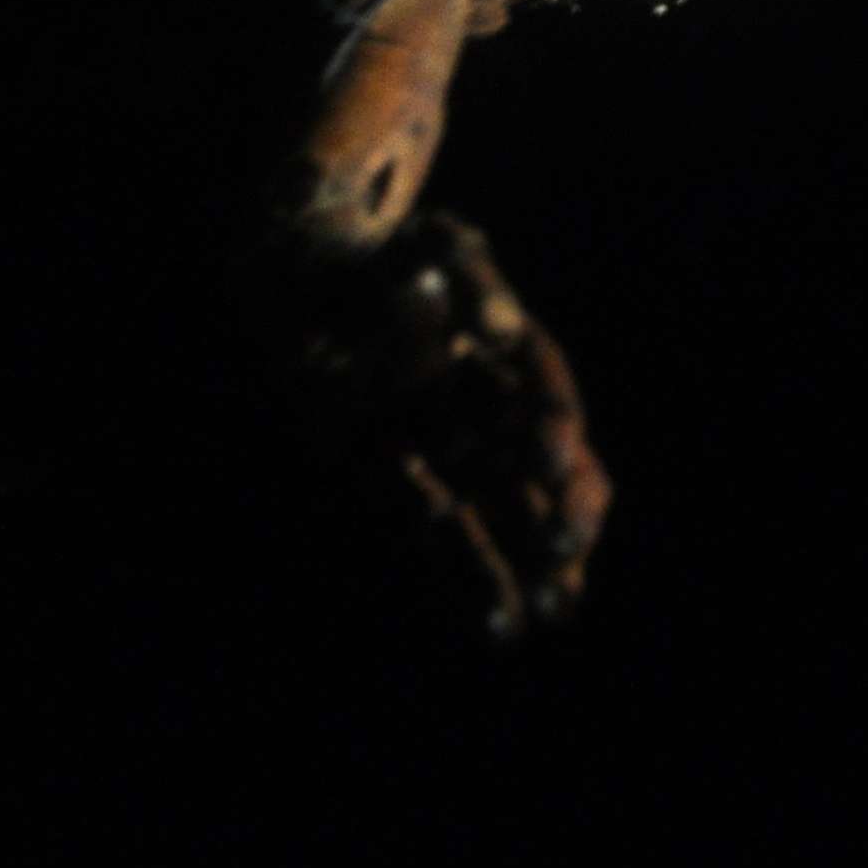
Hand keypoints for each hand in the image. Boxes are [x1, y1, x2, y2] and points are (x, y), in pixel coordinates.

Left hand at [277, 211, 610, 638]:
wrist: (303, 283)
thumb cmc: (374, 257)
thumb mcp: (425, 243)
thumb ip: (464, 275)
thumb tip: (500, 331)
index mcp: (505, 352)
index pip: (544, 395)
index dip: (554, 428)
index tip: (551, 462)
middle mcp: (488, 407)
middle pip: (543, 469)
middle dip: (561, 509)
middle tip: (564, 546)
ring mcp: (448, 450)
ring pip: (503, 516)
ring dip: (529, 564)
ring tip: (553, 611)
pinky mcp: (396, 484)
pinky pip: (442, 538)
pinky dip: (470, 581)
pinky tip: (498, 624)